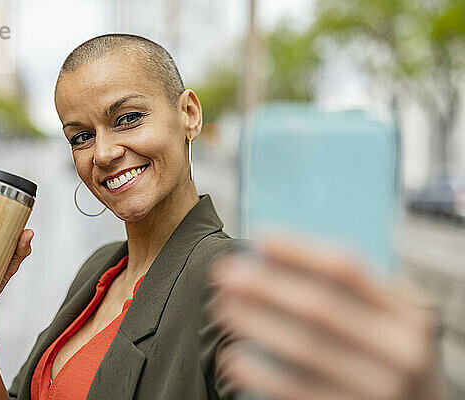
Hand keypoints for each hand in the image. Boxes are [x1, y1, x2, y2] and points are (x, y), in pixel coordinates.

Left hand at [208, 233, 446, 399]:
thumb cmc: (393, 356)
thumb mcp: (391, 321)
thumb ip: (352, 295)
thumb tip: (274, 259)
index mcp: (409, 313)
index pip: (348, 269)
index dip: (300, 251)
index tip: (260, 238)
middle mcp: (402, 350)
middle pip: (321, 306)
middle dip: (267, 287)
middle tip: (225, 274)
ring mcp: (381, 389)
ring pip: (305, 348)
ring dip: (256, 323)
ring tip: (221, 307)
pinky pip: (298, 392)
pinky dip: (261, 374)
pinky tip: (233, 357)